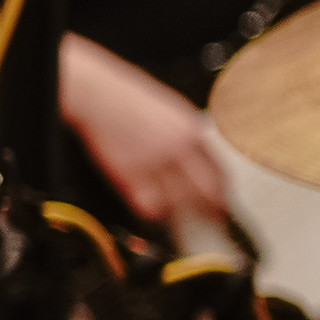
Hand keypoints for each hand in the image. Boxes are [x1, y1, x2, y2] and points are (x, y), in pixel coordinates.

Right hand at [60, 35, 228, 232]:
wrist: (97, 95)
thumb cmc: (129, 98)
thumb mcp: (172, 110)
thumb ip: (188, 136)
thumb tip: (200, 159)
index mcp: (191, 131)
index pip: (219, 172)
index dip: (222, 194)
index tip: (222, 205)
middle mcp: (177, 149)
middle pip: (205, 193)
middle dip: (211, 213)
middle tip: (212, 223)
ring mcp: (154, 164)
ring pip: (179, 204)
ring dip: (181, 215)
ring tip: (180, 219)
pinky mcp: (130, 176)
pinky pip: (150, 206)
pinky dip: (154, 212)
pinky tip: (154, 210)